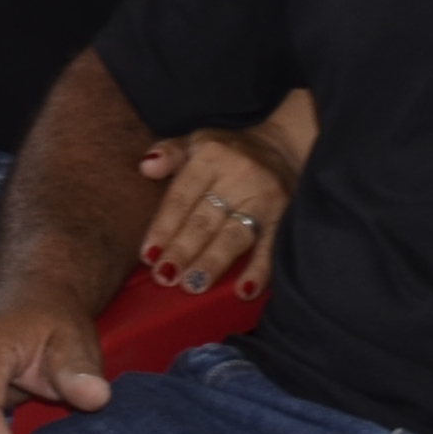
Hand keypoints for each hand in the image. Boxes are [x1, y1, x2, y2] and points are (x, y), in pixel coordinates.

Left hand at [137, 126, 295, 295]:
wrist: (284, 148)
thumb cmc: (228, 152)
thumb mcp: (196, 141)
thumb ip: (169, 153)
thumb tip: (146, 167)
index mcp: (211, 157)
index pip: (182, 195)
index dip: (164, 226)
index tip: (148, 254)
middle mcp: (239, 176)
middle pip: (205, 219)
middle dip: (183, 250)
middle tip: (164, 276)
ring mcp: (265, 199)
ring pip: (234, 236)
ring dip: (212, 263)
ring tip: (193, 285)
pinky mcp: (285, 218)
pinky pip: (271, 247)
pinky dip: (259, 271)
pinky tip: (244, 292)